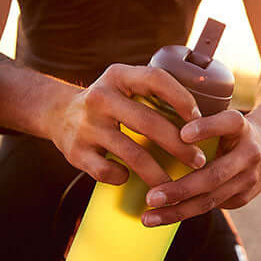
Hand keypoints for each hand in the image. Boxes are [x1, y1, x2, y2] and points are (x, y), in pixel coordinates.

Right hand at [49, 64, 206, 186]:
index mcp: (118, 76)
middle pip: (148, 122)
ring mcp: (86, 125)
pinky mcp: (75, 152)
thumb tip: (204, 116)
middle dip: (179, 145)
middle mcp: (100, 97)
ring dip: (158, 173)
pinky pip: (107, 171)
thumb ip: (154, 92)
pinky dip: (123, 178)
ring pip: (132, 154)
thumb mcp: (125, 85)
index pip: (155, 79)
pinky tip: (130, 179)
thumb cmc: (108, 103)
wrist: (56, 113)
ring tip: (175, 185)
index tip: (200, 120)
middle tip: (198, 161)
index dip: (181, 98)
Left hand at [142, 109, 260, 225]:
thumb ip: (195, 118)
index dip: (207, 128)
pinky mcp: (243, 198)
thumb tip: (149, 120)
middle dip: (180, 189)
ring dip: (177, 211)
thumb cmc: (229, 126)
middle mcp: (249, 153)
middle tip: (151, 197)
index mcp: (241, 126)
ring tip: (148, 217)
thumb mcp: (219, 113)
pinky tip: (160, 217)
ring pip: (210, 199)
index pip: (228, 123)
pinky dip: (183, 212)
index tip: (183, 133)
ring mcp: (249, 179)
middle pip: (214, 175)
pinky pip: (210, 207)